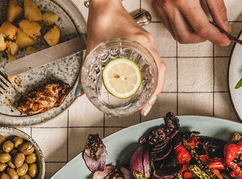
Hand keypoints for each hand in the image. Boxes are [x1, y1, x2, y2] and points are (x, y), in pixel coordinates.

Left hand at [85, 0, 166, 115]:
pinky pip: (150, 60)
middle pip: (160, 70)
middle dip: (154, 92)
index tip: (149, 101)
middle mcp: (147, 43)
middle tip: (146, 106)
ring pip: (156, 66)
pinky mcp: (141, 42)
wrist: (105, 3)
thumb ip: (86, 70)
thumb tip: (81, 89)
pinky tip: (139, 82)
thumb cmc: (103, 17)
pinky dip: (147, 74)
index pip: (159, 68)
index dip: (157, 88)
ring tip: (144, 98)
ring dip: (152, 84)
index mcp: (141, 43)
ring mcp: (146, 42)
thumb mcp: (93, 47)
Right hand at [152, 0, 230, 44]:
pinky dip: (181, 28)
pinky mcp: (157, 6)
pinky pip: (169, 26)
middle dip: (202, 39)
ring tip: (201, 27)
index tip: (224, 40)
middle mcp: (168, 5)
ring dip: (191, 35)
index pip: (202, 28)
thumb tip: (223, 24)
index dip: (215, 37)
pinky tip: (189, 21)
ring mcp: (161, 7)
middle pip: (186, 36)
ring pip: (176, 35)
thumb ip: (216, 7)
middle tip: (213, 32)